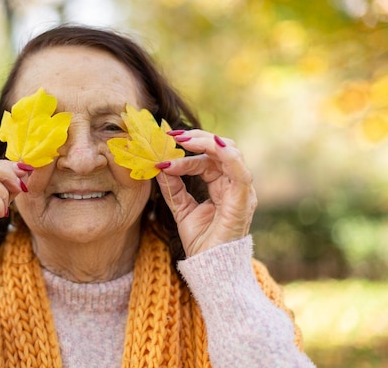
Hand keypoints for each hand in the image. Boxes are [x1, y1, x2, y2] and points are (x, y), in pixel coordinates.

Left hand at [155, 130, 256, 256]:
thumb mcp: (181, 209)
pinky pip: (239, 171)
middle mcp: (234, 185)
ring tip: (182, 139)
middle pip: (221, 149)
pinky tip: (210, 145)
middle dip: (197, 139)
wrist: (210, 268)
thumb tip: (159, 165)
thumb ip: (173, 187)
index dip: (186, 153)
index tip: (163, 150)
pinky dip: (225, 155)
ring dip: (206, 142)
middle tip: (172, 135)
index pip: (206, 160)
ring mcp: (241, 191)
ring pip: (230, 153)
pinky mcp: (243, 200)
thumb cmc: (201, 242)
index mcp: (222, 186)